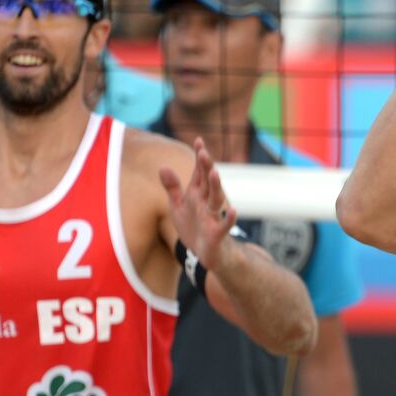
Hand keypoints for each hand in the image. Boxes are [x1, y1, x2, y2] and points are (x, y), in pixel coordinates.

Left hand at [159, 137, 238, 269]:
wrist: (206, 255)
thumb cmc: (193, 228)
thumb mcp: (178, 207)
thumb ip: (172, 187)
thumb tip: (163, 166)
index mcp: (197, 194)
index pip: (199, 172)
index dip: (200, 158)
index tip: (199, 140)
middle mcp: (206, 202)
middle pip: (207, 181)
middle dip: (206, 167)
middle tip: (203, 152)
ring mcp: (213, 217)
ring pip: (216, 199)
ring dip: (216, 186)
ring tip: (214, 173)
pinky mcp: (218, 233)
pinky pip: (225, 224)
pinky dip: (229, 218)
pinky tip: (232, 210)